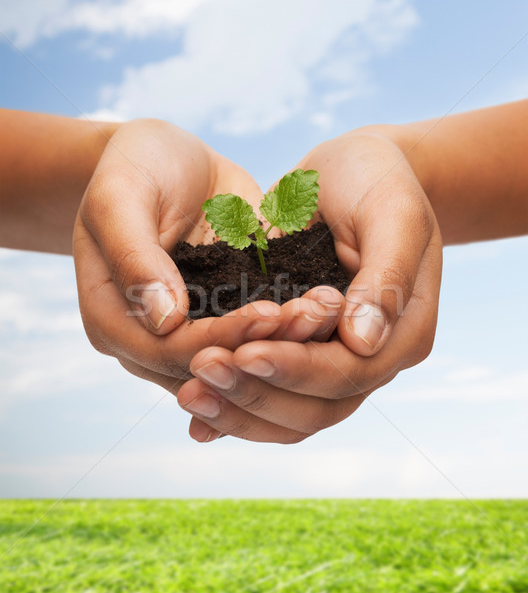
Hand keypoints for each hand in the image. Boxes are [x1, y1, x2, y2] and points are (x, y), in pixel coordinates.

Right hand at [73, 119, 303, 386]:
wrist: (166, 159)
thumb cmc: (134, 167)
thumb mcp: (120, 196)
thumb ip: (133, 256)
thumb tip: (163, 320)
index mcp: (110, 319)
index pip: (166, 350)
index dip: (218, 338)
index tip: (268, 312)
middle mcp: (150, 337)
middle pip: (208, 363)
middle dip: (263, 345)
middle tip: (314, 316)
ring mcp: (190, 329)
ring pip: (238, 356)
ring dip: (285, 341)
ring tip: (327, 311)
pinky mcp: (223, 312)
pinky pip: (256, 330)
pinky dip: (289, 324)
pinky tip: (324, 305)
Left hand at [176, 130, 442, 442]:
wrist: (356, 174)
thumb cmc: (379, 182)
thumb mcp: (394, 214)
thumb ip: (386, 276)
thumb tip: (362, 342)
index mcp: (403, 334)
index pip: (347, 373)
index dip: (296, 369)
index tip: (243, 352)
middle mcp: (369, 359)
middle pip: (315, 408)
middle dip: (256, 393)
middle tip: (201, 369)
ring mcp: (333, 360)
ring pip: (289, 415)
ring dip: (239, 411)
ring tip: (188, 394)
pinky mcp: (301, 352)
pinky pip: (272, 395)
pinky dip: (237, 410)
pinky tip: (198, 418)